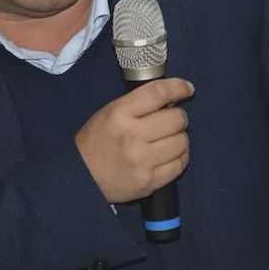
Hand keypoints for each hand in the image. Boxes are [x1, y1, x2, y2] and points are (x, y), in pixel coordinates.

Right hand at [75, 78, 193, 202]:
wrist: (82, 178)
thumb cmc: (96, 141)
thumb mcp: (109, 113)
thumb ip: (138, 104)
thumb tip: (172, 98)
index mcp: (119, 114)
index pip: (158, 93)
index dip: (178, 87)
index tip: (187, 88)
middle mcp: (132, 136)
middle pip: (176, 118)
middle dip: (178, 117)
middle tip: (171, 121)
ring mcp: (142, 161)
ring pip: (181, 142)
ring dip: (180, 138)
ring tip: (169, 139)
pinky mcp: (149, 182)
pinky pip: (179, 165)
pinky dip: (179, 157)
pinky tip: (170, 155)